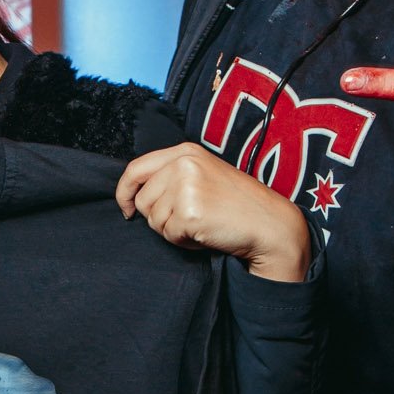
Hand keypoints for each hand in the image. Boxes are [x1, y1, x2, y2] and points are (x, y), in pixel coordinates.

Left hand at [116, 142, 312, 279]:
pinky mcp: (189, 212)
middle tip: (189, 219)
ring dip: (173, 231)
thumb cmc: (236, 206)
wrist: (269, 224)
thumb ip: (172, 176)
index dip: (124, 192)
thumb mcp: (203, 176)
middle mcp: (183, 164)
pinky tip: (206, 234)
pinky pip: (169, 235)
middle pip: (142, 200)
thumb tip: (134, 195)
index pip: (136, 168)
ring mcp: (186, 186)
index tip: (126, 209)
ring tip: (202, 224)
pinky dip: (184, 242)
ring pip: (153, 220)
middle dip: (158, 217)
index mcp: (185, 151)